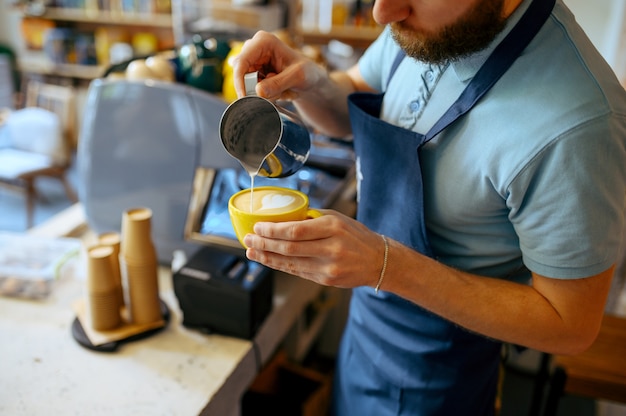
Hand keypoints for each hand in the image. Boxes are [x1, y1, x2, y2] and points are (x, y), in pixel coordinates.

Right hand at [233, 31, 326, 101]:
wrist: (310, 79)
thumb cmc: (307, 72)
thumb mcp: (297, 77)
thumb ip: (278, 84)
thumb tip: (258, 91)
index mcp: (264, 41)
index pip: (242, 62)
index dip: (240, 82)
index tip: (247, 99)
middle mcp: (254, 48)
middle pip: (241, 74)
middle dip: (256, 89)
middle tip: (276, 95)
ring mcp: (253, 61)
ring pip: (246, 84)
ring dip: (263, 94)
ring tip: (282, 92)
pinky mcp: (254, 72)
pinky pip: (251, 88)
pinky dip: (264, 95)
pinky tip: (278, 92)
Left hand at [243, 210, 385, 288]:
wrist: (378, 261)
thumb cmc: (356, 236)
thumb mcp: (337, 219)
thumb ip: (312, 218)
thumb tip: (283, 215)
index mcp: (333, 227)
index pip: (295, 230)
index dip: (272, 230)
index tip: (257, 227)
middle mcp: (331, 248)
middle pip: (289, 248)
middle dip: (264, 244)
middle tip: (247, 238)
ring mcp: (329, 267)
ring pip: (290, 263)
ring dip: (267, 257)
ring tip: (251, 251)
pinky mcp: (326, 280)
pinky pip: (297, 271)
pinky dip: (280, 265)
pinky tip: (268, 260)